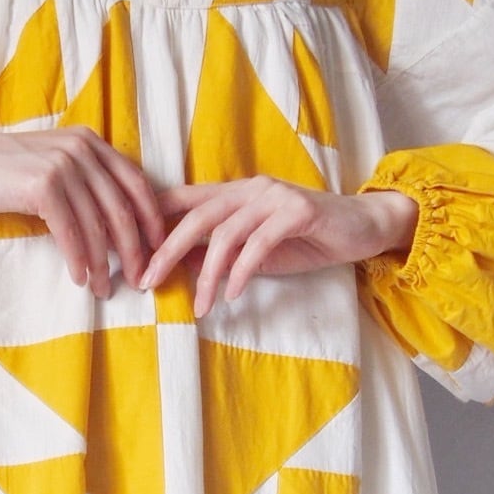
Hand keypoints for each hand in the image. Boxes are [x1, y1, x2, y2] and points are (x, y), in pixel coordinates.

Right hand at [0, 120, 165, 296]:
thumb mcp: (48, 166)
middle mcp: (82, 148)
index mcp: (89, 142)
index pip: (136, 183)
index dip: (151, 221)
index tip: (157, 252)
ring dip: (106, 263)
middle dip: (136, 250)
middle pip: (122, 208)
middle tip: (141, 281)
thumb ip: (80, 181)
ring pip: (98, 225)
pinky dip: (80, 260)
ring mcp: (63, 164)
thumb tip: (110, 224)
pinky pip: (71, 232)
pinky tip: (81, 279)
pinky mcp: (42, 185)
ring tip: (107, 289)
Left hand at [138, 176, 418, 316]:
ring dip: (208, 273)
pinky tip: (233, 294)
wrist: (364, 227)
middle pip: (195, 215)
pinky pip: (260, 242)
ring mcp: (274, 197)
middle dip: (165, 250)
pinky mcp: (299, 211)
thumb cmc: (307, 240)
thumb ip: (218, 253)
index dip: (153, 224)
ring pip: (225, 233)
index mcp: (235, 193)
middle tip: (146, 281)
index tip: (129, 256)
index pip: (183, 201)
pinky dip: (242, 271)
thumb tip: (176, 265)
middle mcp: (250, 189)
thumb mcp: (254, 252)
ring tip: (200, 305)